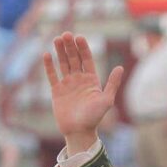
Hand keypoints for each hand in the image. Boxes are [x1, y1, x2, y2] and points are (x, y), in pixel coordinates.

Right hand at [43, 33, 123, 155]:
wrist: (79, 132)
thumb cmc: (94, 118)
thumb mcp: (106, 100)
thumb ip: (112, 84)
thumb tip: (120, 67)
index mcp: (91, 80)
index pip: (86, 59)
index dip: (83, 48)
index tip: (79, 37)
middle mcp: (79, 80)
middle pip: (73, 58)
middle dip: (70, 46)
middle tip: (66, 34)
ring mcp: (67, 84)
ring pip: (63, 64)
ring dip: (60, 51)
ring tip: (56, 39)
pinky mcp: (57, 91)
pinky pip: (52, 76)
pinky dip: (49, 66)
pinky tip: (46, 54)